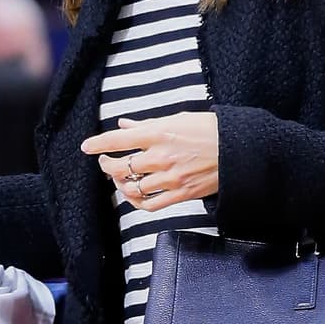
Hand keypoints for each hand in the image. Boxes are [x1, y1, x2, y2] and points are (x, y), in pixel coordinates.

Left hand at [81, 112, 218, 211]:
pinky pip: (150, 205)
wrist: (238, 151)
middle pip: (119, 167)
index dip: (98, 144)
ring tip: (121, 179)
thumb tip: (125, 125)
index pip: (118, 139)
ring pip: (131, 187)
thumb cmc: (210, 131)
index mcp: (159, 133)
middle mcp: (160, 156)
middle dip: (106, 166)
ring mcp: (169, 178)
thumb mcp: (178, 118)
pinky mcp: (180, 194)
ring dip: (121, 184)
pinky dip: (137, 202)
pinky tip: (135, 196)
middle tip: (105, 163)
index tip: (86, 147)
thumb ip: (147, 124)